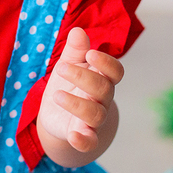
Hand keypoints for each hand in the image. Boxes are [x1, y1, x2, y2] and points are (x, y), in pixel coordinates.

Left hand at [37, 27, 123, 151]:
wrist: (58, 115)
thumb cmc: (69, 85)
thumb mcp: (69, 64)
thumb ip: (75, 49)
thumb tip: (78, 31)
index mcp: (101, 78)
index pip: (115, 71)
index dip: (106, 63)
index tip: (90, 54)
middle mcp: (101, 99)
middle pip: (103, 89)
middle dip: (83, 77)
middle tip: (61, 68)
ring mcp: (93, 119)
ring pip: (95, 113)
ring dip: (76, 104)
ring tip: (56, 95)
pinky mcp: (83, 135)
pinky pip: (89, 141)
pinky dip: (83, 140)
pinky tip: (73, 136)